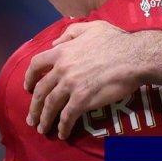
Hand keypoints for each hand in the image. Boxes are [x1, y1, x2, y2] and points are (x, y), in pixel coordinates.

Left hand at [24, 21, 142, 137]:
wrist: (134, 57)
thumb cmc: (116, 41)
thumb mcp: (92, 27)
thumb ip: (71, 32)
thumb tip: (56, 43)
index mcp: (62, 52)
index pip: (36, 65)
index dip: (29, 77)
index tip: (27, 87)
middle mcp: (62, 69)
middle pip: (40, 90)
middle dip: (34, 106)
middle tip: (32, 118)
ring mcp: (70, 86)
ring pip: (50, 106)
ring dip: (44, 119)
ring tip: (42, 128)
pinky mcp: (82, 101)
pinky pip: (67, 117)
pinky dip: (62, 127)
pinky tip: (62, 133)